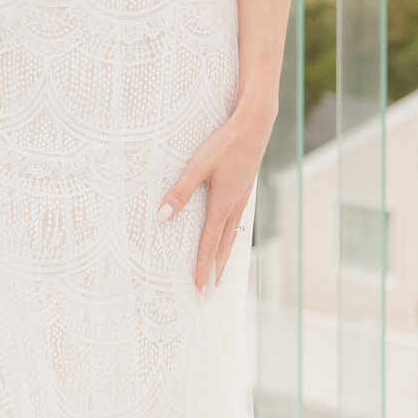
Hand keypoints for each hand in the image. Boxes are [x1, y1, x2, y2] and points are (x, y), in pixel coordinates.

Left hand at [158, 106, 273, 292]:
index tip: (199, 288)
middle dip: (215, 270)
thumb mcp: (197, 165)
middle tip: (209, 292)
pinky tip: (226, 235)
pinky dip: (230, 238)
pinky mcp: (244, 190)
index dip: (202, 268)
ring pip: (231, 236)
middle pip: (223, 247)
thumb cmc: (225, 144)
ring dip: (223, 256)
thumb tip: (162, 216)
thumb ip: (179, 191)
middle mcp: (234, 207)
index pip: (209, 245)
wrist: (254, 126)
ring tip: (219, 273)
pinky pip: (236, 223)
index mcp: (222, 205)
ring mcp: (242, 200)